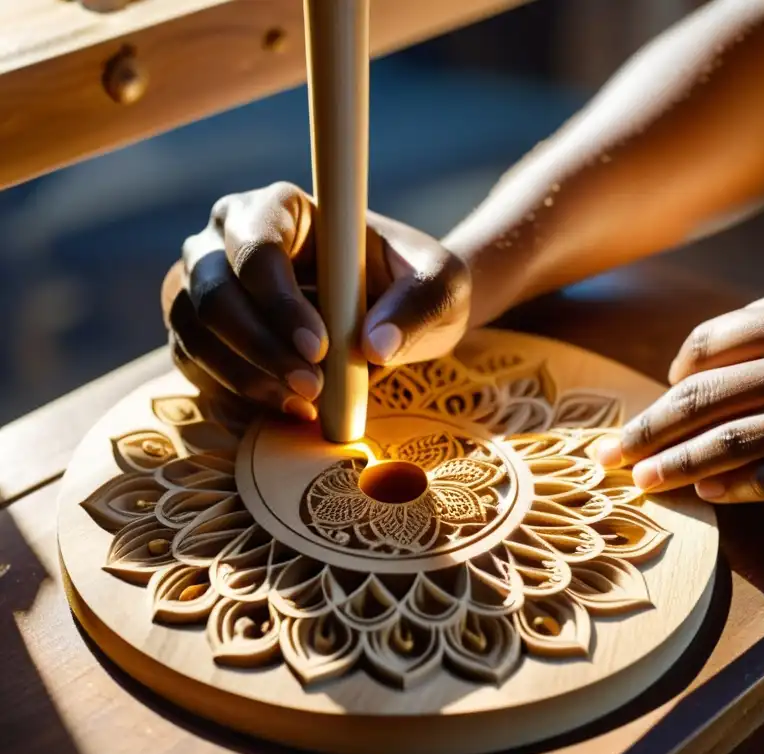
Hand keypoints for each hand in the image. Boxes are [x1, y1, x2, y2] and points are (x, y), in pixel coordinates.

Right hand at [162, 182, 470, 420]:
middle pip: (213, 291)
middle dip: (261, 348)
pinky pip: (192, 363)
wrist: (397, 309)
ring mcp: (206, 282)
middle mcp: (227, 236)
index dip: (280, 301)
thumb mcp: (441, 285)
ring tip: (305, 403)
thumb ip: (417, 306)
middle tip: (314, 389)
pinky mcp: (202, 329)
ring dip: (244, 376)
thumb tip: (374, 346)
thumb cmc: (415, 282)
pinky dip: (233, 391)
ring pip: (194, 331)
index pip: (256, 244)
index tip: (321, 349)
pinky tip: (286, 406)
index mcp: (282, 207)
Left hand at [596, 282, 763, 522]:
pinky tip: (712, 495)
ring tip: (643, 483)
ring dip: (675, 466)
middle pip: (706, 393)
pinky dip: (734, 488)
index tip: (660, 399)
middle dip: (649, 426)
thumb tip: (700, 364)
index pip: (714, 341)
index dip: (676, 376)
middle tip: (612, 452)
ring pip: (729, 440)